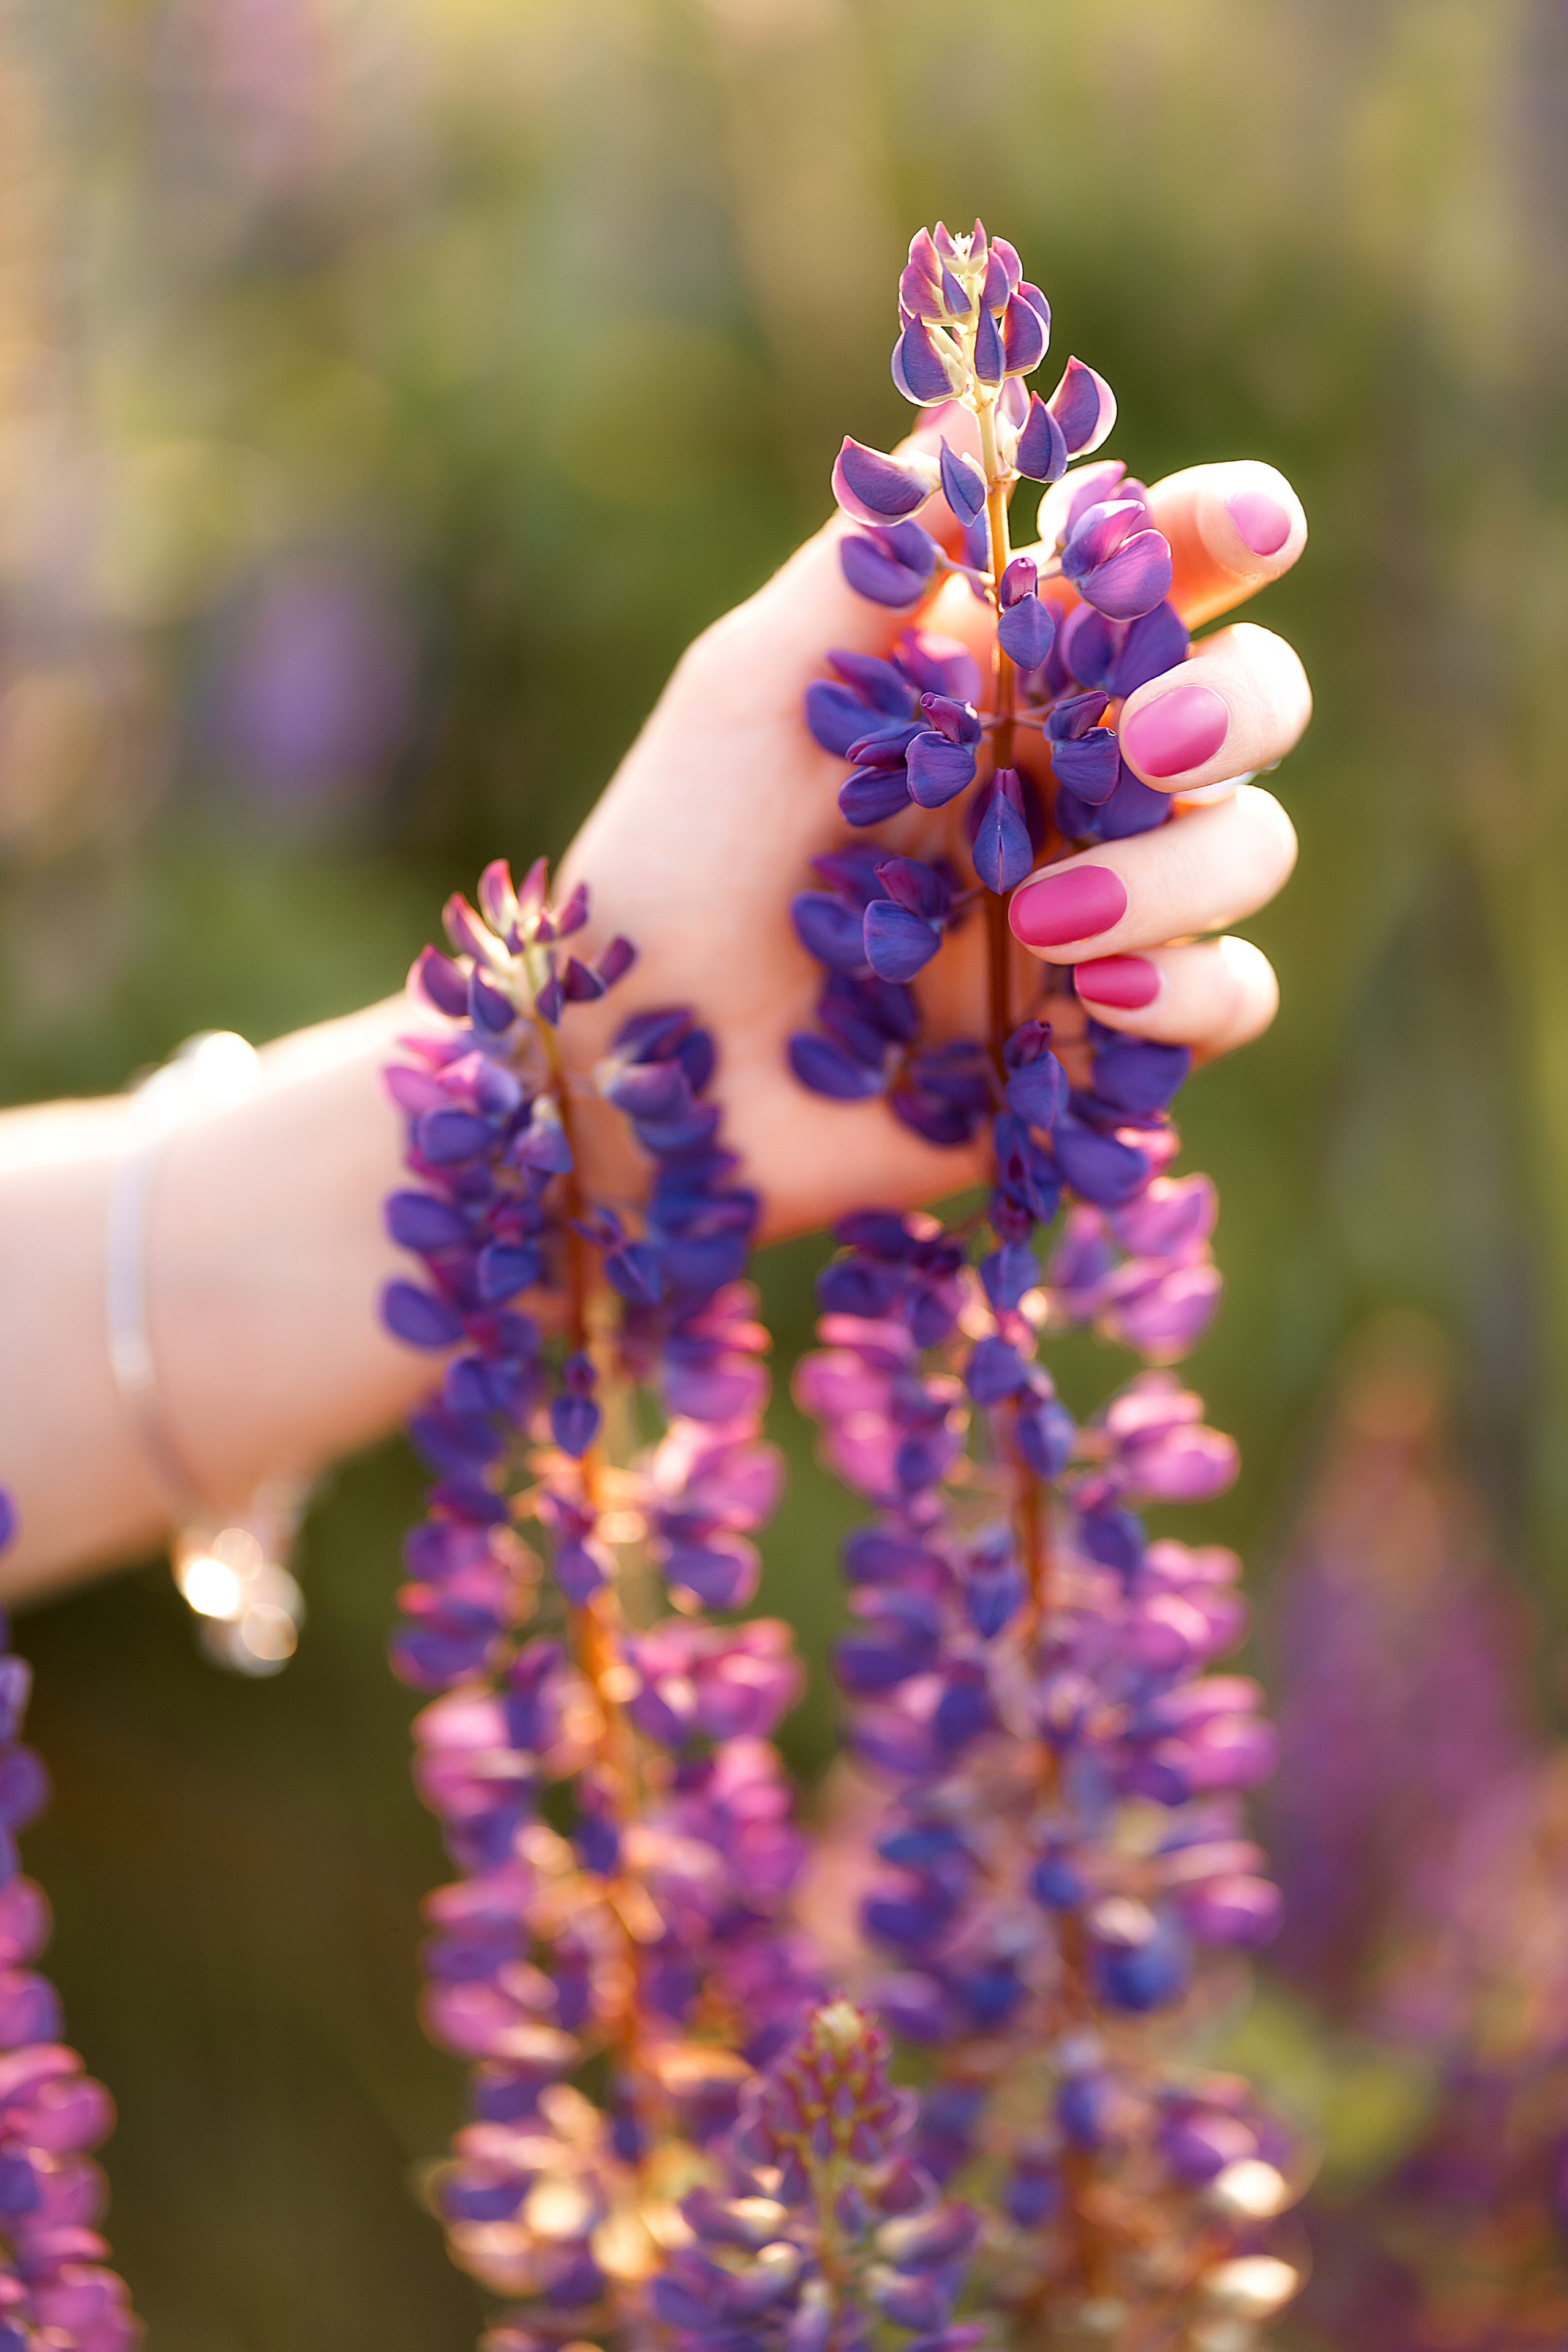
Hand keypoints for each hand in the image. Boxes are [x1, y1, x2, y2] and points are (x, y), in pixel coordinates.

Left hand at [559, 454, 1307, 1239]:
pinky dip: (1189, 991)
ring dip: (1180, 873)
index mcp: (1007, 671)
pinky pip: (1228, 996)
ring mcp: (1102, 906)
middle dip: (1232, 707)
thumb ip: (875, 558)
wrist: (641, 1062)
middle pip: (1251, 699)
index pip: (1154, 573)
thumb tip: (973, 404)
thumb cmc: (677, 856)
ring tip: (1039, 929)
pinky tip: (1088, 1004)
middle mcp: (1072, 776)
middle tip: (1141, 747)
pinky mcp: (1101, 1037)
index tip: (1248, 530)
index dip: (1221, 534)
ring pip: (1249, 848)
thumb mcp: (756, 687)